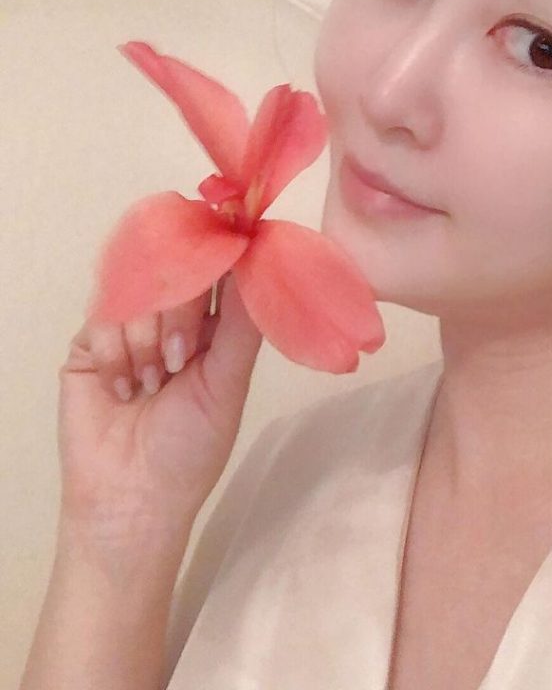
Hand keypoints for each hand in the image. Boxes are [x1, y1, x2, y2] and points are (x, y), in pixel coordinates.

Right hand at [57, 273, 262, 542]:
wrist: (134, 498)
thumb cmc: (192, 447)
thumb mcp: (229, 384)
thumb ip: (242, 325)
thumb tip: (258, 266)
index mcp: (215, 326)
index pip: (220, 272)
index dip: (221, 262)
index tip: (224, 254)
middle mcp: (174, 320)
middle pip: (177, 274)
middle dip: (180, 313)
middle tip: (179, 359)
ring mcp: (131, 329)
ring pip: (137, 293)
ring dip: (146, 340)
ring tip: (152, 386)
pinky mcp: (91, 344)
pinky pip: (101, 318)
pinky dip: (115, 353)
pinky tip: (123, 390)